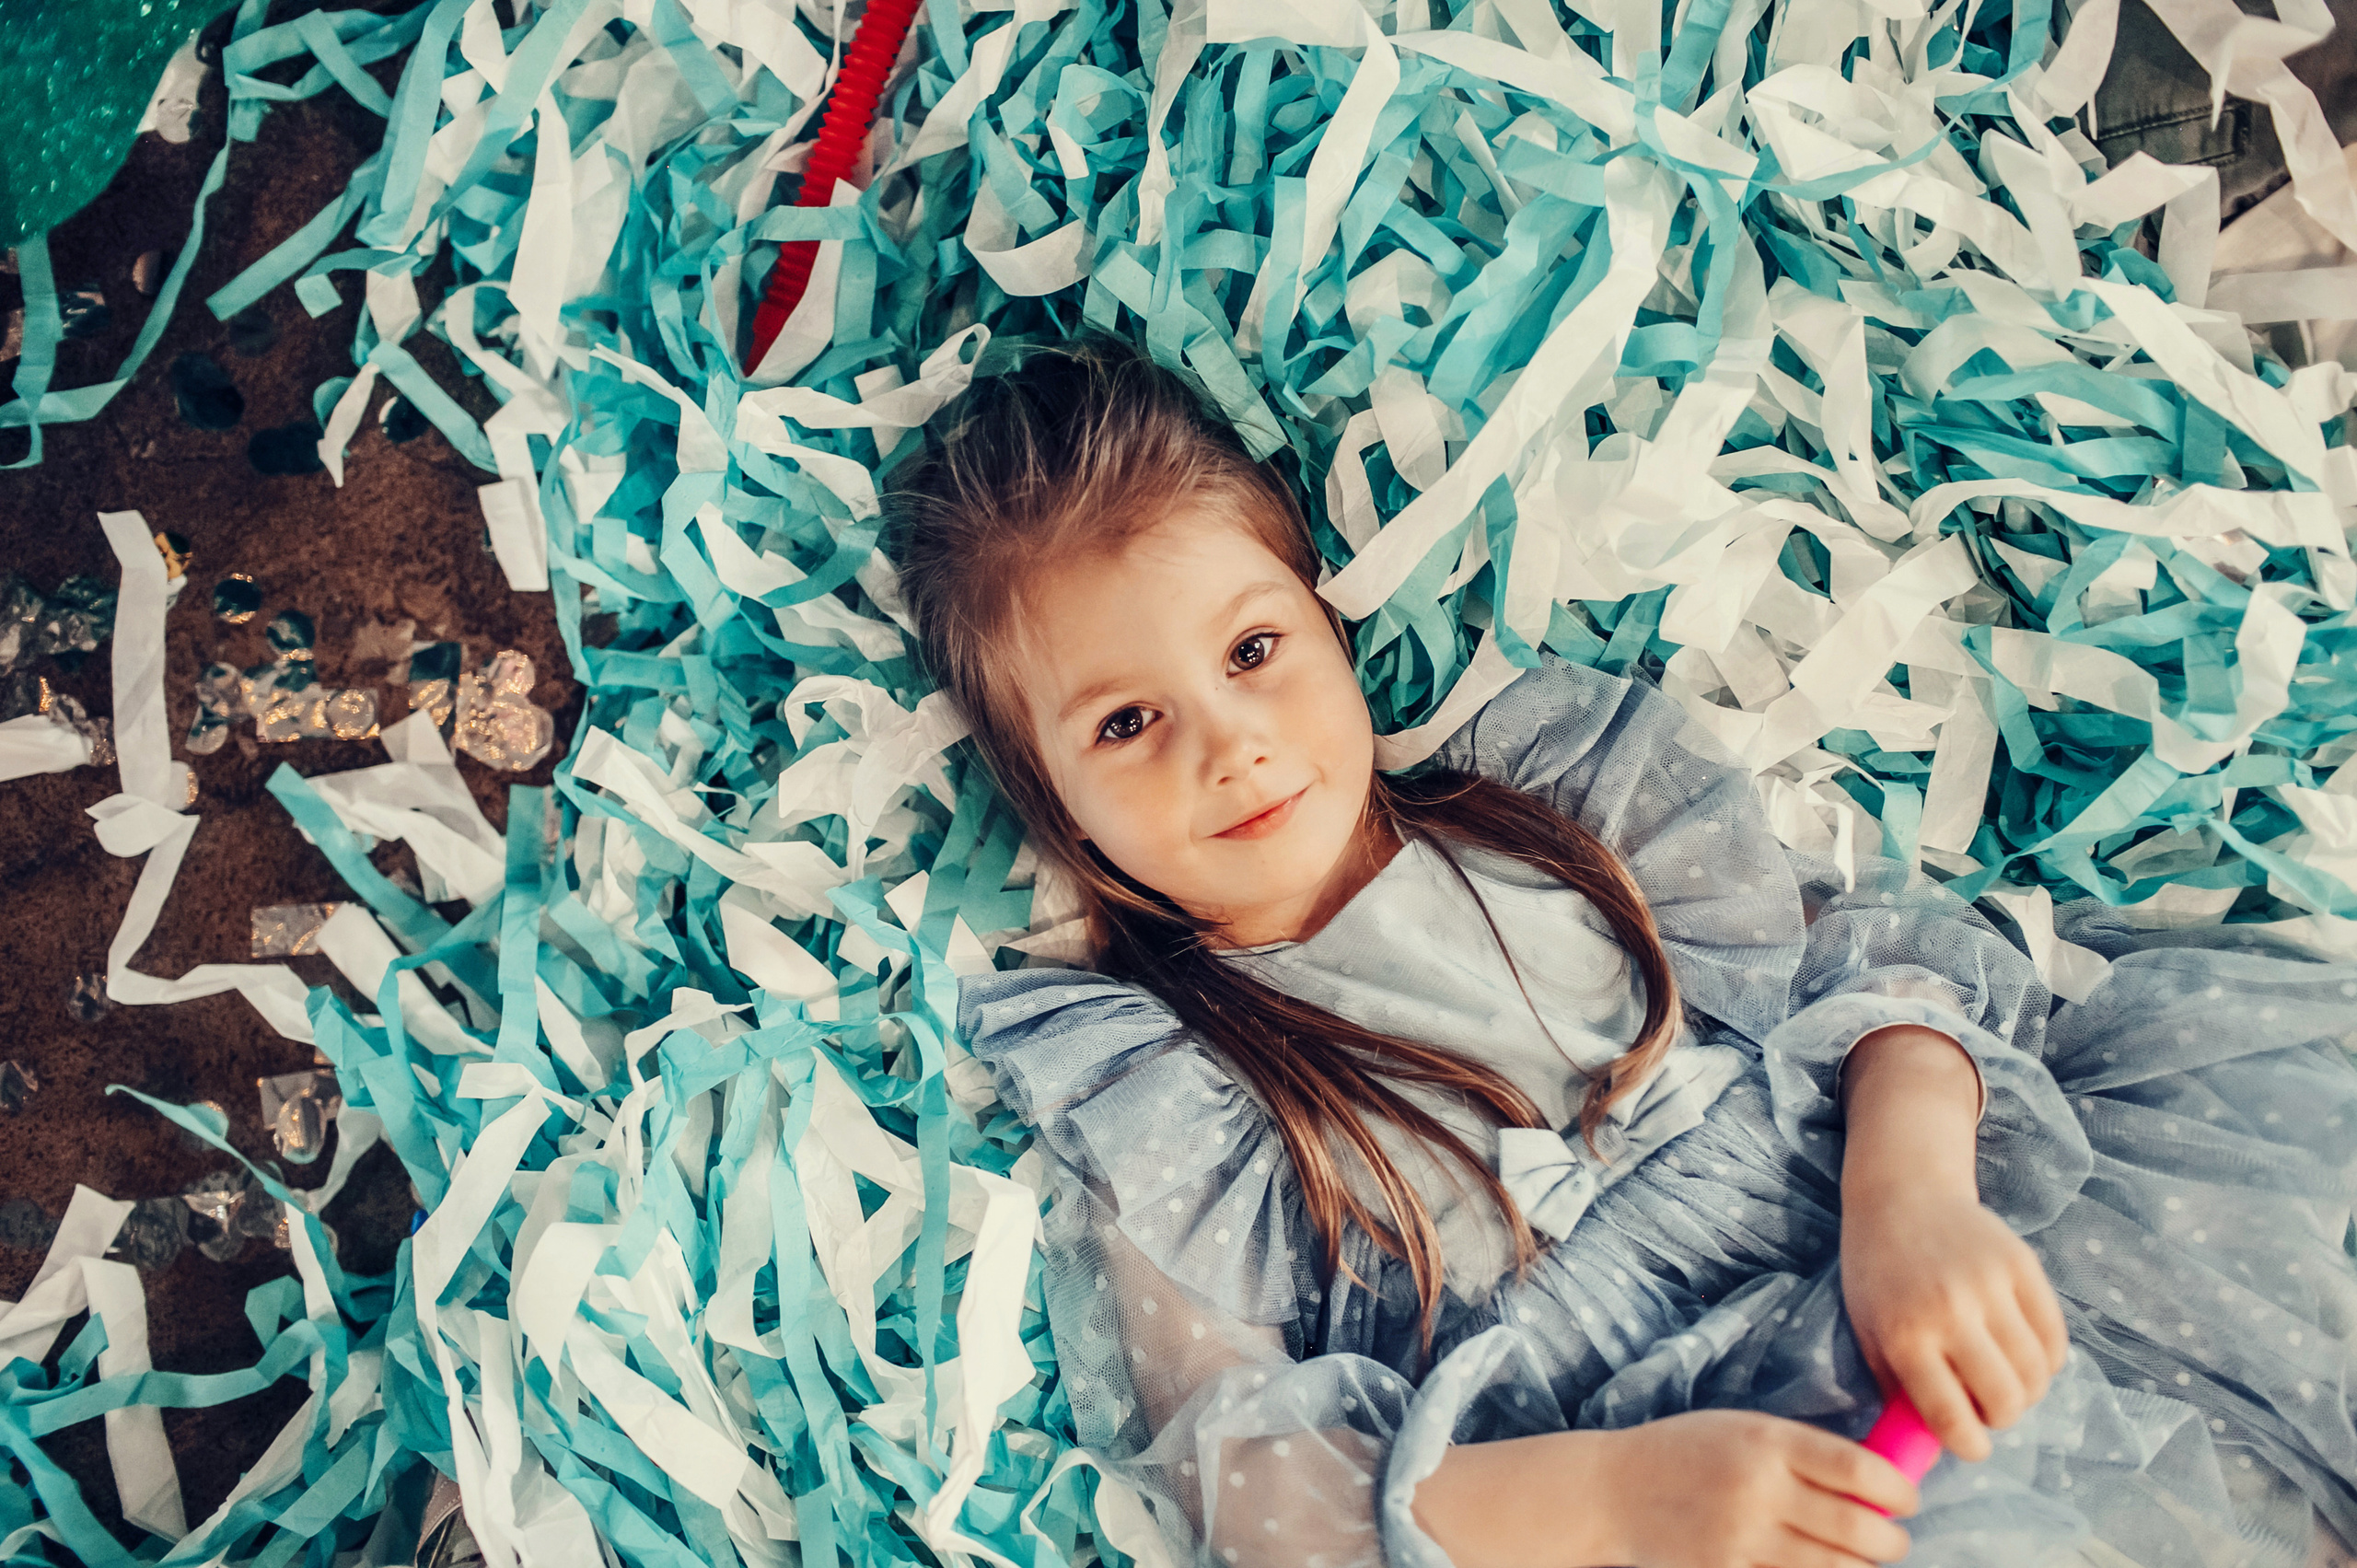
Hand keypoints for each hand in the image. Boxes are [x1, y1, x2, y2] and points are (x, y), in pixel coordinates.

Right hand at [1600, 1410, 1917, 1567]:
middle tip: (1893, 1538)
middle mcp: (1759, 1488)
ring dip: (1861, 1566)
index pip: (1859, 1471)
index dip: (1898, 1490)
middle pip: (1858, 1527)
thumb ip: (1802, 1449)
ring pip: (1835, 1566)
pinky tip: (1819, 1566)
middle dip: (1891, 1539)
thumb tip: (1876, 1476)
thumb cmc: (1684, 1451)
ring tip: (1862, 1556)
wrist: (1612, 1491)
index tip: (1907, 1499)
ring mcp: (1744, 1537)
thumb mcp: (1742, 1428)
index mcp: (1766, 1440)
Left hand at [1841, 1189, 2069, 1461]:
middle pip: (2005, 1400)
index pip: (1951, 1416)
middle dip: (2000, 1418)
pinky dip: (2046, 1360)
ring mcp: (1990, 1285)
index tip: (1970, 1444)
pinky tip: (2021, 1352)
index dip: (1969, 1445)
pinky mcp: (2023, 1265)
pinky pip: (2055, 1339)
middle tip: (1986, 1405)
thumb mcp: (1869, 1332)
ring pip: (2036, 1373)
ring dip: (2026, 1391)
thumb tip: (1929, 1451)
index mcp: (1905, 1333)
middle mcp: (1949, 1311)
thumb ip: (1899, 1391)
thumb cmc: (1878, 1273)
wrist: (1903, 1196)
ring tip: (2002, 1377)